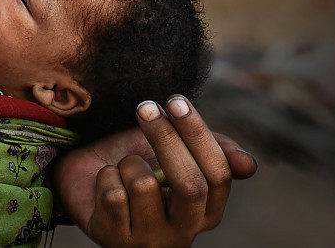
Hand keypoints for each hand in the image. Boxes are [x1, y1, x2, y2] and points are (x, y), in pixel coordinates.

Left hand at [52, 96, 257, 247]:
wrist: (84, 175)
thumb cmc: (138, 161)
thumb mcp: (174, 149)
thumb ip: (212, 150)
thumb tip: (250, 165)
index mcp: (206, 211)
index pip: (219, 176)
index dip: (198, 135)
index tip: (175, 100)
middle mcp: (183, 233)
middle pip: (189, 185)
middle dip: (165, 138)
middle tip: (145, 107)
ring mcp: (149, 241)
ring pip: (144, 186)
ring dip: (127, 162)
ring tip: (123, 166)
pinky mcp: (115, 239)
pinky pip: (114, 195)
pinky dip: (106, 176)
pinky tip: (106, 183)